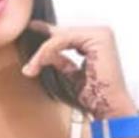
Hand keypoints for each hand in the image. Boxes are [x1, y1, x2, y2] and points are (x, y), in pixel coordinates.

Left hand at [22, 20, 136, 118]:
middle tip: (29, 65)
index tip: (32, 30)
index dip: (47, 34)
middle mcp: (100, 34)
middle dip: (42, 50)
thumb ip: (61, 61)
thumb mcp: (71, 75)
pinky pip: (65, 40)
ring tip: (33, 67)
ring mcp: (101, 34)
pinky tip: (40, 61)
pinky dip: (50, 50)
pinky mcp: (99, 37)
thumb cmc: (95, 96)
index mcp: (96, 41)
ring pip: (61, 37)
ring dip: (43, 52)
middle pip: (62, 35)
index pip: (66, 35)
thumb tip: (46, 55)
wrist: (109, 107)